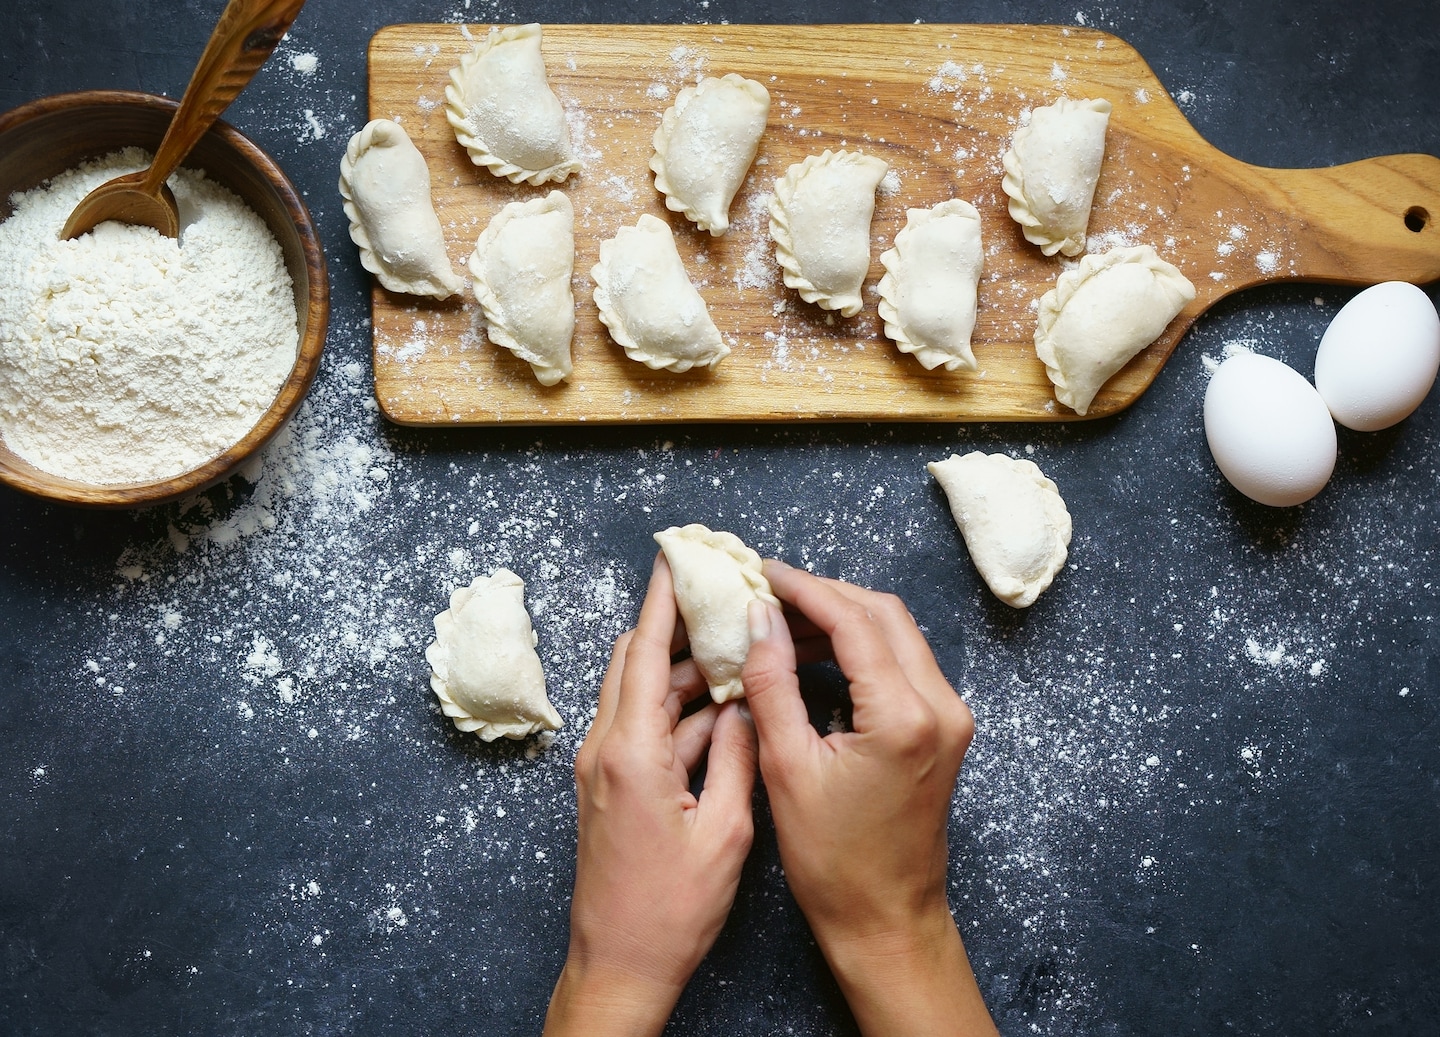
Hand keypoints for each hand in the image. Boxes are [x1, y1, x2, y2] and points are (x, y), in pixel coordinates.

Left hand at [543, 554, 757, 1036]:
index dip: (663, 600)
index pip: (647, 652)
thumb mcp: (725, 831)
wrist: (619, 964)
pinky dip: (678, 711)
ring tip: (737, 656)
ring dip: (684, 673)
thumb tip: (746, 705)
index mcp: (632, 753)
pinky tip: (721, 713)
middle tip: (720, 600)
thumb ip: (736, 756)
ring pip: (641, 694)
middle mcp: (606, 750)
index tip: (675, 555)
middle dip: (677, 627)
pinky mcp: (609, 788)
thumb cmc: (670, 910)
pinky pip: (642, 728)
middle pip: (637, 662)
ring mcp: (603, 769)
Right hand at [742, 560, 996, 1036]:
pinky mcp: (945, 729)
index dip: (804, 589)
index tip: (762, 573)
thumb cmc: (833, 861)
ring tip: (782, 620)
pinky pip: (903, 663)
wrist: (886, 919)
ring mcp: (950, 717)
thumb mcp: (786, 767)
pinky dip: (860, 647)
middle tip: (768, 592)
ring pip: (896, 634)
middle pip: (883, 615)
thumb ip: (772, 683)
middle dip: (824, 595)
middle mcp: (940, 707)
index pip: (854, 621)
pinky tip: (814, 652)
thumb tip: (758, 620)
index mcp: (904, 716)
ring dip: (842, 618)